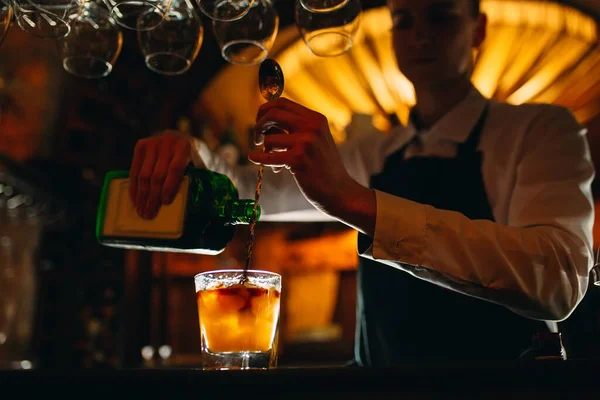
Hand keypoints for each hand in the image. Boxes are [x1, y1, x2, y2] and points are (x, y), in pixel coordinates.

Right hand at [129, 130, 190, 218]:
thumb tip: (185, 204)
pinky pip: (134, 170)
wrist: (179, 137)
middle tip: (149, 214)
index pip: (175, 169)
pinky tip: (135, 199)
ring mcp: (152, 143)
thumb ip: (193, 178)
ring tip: (141, 210)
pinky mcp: (141, 145)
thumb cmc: (190, 157)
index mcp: (184, 147)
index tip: (165, 202)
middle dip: (153, 197)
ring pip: (144, 174)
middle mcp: (167, 143)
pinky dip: (134, 186)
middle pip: (157, 174)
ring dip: (142, 195)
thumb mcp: (196, 165)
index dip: (169, 187)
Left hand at [249, 98, 374, 231]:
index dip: (265, 110)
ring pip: (269, 138)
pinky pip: (269, 156)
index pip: (283, 102)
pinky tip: (253, 157)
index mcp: (316, 119)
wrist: (340, 191)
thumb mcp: (315, 140)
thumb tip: (265, 121)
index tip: (260, 121)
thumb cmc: (323, 167)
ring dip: (265, 149)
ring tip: (273, 159)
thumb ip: (295, 128)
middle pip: (273, 113)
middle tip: (257, 137)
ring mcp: (306, 142)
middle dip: (259, 124)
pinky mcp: (299, 160)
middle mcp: (312, 126)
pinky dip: (258, 157)